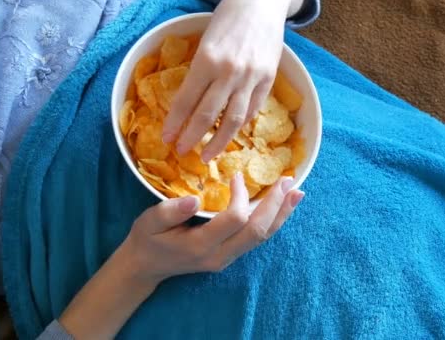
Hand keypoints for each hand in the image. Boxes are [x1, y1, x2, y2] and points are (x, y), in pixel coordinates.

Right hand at [59, 174, 303, 338]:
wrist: (147, 267)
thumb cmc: (148, 240)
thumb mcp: (148, 223)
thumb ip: (169, 211)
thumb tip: (194, 198)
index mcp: (201, 246)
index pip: (234, 220)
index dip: (241, 196)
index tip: (236, 175)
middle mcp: (220, 255)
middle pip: (258, 231)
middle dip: (275, 205)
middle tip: (287, 181)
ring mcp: (229, 258)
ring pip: (263, 237)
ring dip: (281, 214)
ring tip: (297, 193)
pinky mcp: (232, 254)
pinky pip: (258, 238)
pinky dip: (274, 220)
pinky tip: (284, 206)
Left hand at [163, 0, 296, 161]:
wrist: (261, 3)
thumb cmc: (227, 20)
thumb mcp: (205, 43)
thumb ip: (200, 73)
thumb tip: (191, 105)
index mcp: (207, 60)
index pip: (186, 101)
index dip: (175, 123)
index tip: (167, 139)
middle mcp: (229, 72)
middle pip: (207, 116)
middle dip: (192, 138)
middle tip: (182, 152)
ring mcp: (251, 78)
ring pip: (233, 120)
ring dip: (219, 142)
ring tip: (208, 155)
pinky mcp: (268, 79)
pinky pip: (253, 109)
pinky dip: (240, 124)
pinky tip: (231, 133)